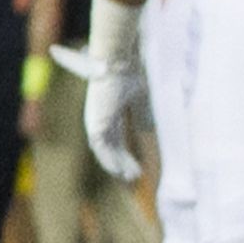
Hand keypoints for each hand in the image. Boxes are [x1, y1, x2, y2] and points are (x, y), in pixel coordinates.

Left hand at [55, 40, 143, 183]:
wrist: (117, 65)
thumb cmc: (128, 77)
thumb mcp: (140, 101)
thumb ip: (142, 117)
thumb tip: (149, 133)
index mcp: (110, 111)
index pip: (115, 136)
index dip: (123, 152)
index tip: (134, 166)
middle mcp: (101, 117)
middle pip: (111, 145)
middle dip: (122, 160)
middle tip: (133, 176)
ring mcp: (96, 120)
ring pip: (105, 149)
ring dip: (116, 164)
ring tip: (129, 177)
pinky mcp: (94, 123)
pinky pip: (100, 147)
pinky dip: (108, 160)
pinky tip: (118, 172)